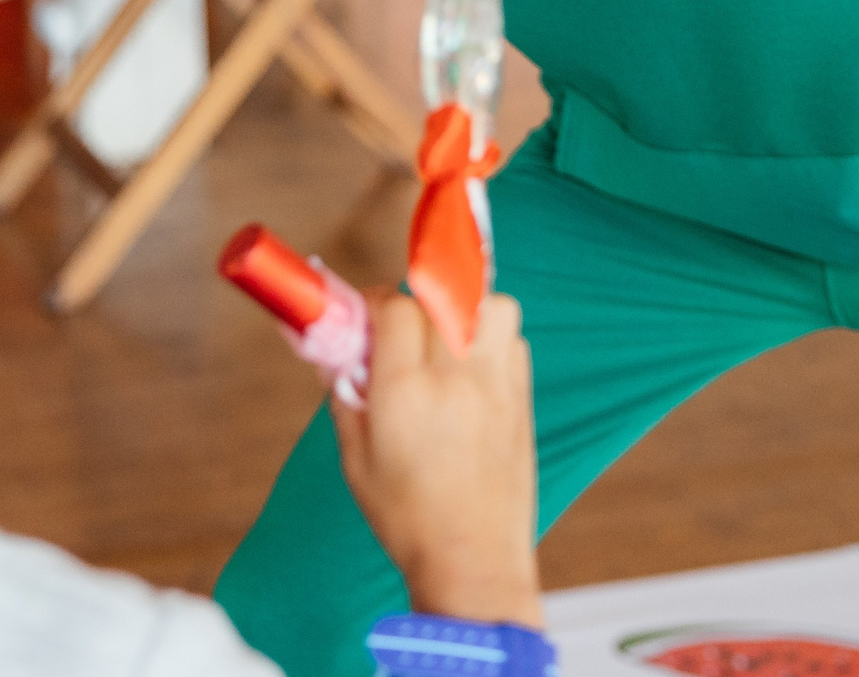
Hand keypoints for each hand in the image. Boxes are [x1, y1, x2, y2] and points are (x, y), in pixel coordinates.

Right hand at [333, 292, 541, 627]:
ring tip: (443, 339)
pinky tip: (470, 366)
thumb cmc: (407, 518)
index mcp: (405, 395)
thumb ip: (344, 394)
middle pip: (441, 295)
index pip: (395, 309)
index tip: (364, 317)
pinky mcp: (523, 401)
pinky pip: (513, 339)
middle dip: (414, 302)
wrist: (474, 563)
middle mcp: (455, 382)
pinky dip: (491, 336)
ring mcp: (496, 388)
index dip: (374, 303)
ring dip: (464, 308)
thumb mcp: (355, 458)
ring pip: (491, 306)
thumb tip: (335, 351)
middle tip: (398, 329)